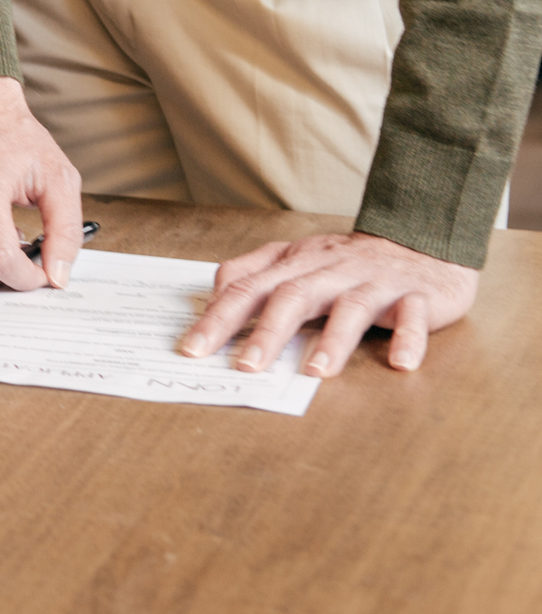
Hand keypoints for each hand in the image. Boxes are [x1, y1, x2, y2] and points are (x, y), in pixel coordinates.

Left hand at [179, 231, 478, 376]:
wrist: (423, 242)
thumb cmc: (348, 262)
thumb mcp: (294, 259)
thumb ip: (251, 273)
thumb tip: (210, 298)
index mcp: (296, 264)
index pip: (249, 288)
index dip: (218, 317)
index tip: (192, 349)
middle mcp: (331, 270)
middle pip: (293, 296)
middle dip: (267, 332)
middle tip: (245, 367)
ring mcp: (375, 282)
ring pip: (351, 306)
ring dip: (334, 340)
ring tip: (316, 372)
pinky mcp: (417, 295)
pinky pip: (414, 315)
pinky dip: (409, 338)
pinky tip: (401, 363)